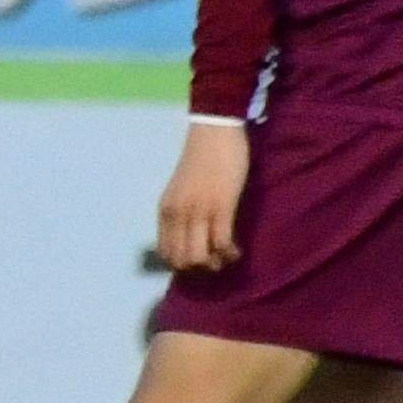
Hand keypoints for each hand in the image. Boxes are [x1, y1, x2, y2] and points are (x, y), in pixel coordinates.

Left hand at [156, 116, 250, 273]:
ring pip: (200, 256)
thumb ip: (180, 212)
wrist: (213, 134)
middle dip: (200, 269)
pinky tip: (237, 250)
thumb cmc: (201, 161)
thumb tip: (187, 237)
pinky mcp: (221, 207)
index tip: (199, 262)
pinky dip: (230, 253)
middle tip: (216, 262)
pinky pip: (222, 243)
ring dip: (216, 263)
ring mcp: (198, 211)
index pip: (166, 251)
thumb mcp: (181, 191)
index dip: (182, 264)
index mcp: (165, 210)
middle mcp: (177, 214)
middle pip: (182, 259)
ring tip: (228, 257)